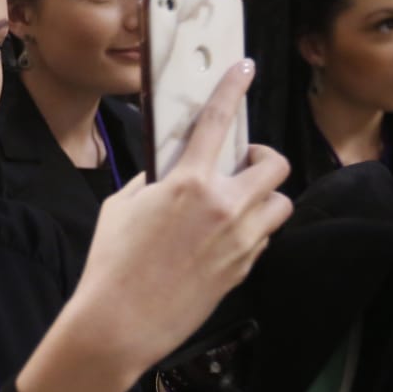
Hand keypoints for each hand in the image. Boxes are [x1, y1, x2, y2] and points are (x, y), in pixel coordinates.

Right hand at [17, 61, 289, 391]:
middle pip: (274, 165)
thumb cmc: (112, 264)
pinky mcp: (243, 270)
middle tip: (242, 165)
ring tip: (238, 204)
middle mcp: (224, 206)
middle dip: (262, 159)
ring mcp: (239, 241)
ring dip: (264, 197)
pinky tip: (224, 239)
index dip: (233, 88)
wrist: (120, 323)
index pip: (218, 121)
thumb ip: (152, 181)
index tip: (244, 69)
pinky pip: (264, 238)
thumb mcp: (122, 207)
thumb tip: (169, 172)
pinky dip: (253, 230)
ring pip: (280, 204)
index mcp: (188, 182)